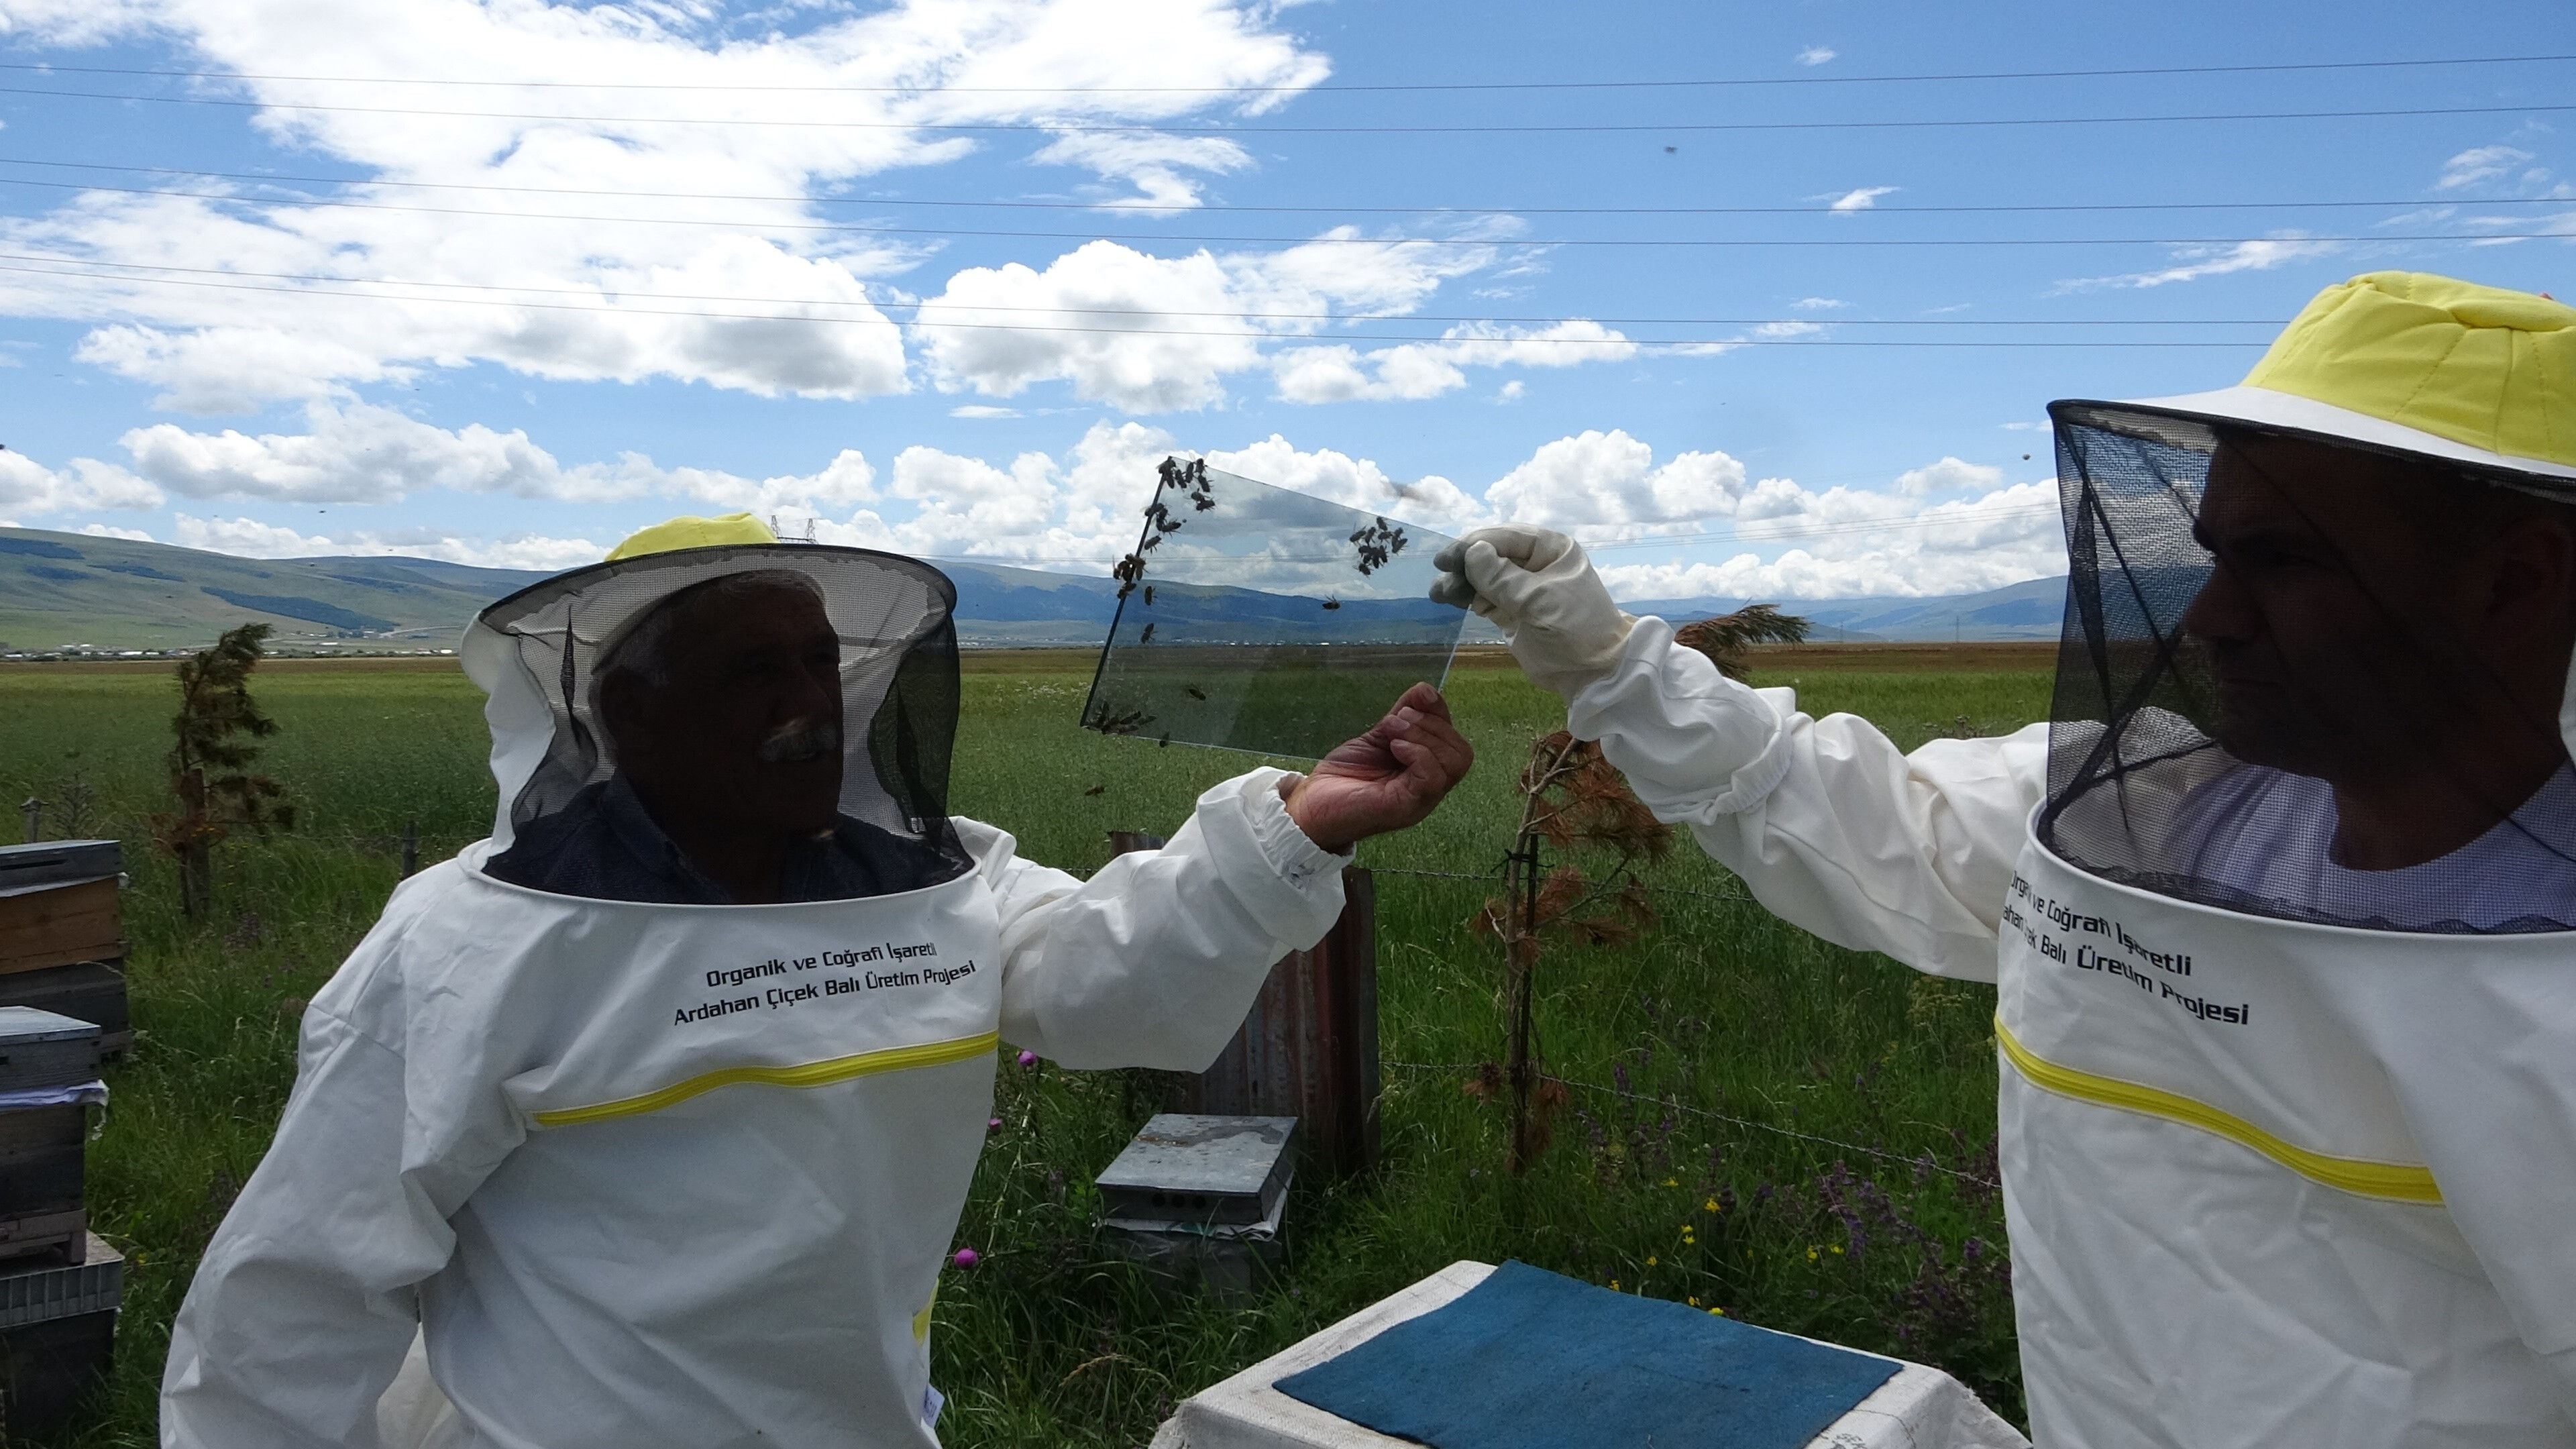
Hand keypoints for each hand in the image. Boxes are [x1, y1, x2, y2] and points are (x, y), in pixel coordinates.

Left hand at [1282, 683, 1474, 852]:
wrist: (1312, 805)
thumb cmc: (1345, 774)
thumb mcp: (1379, 737)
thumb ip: (1403, 716)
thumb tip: (1426, 690)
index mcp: (1426, 771)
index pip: (1455, 740)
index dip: (1440, 713)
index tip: (1416, 698)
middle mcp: (1430, 788)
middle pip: (1462, 752)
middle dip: (1432, 724)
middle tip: (1396, 721)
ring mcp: (1421, 800)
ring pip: (1453, 763)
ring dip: (1424, 736)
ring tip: (1391, 732)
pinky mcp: (1405, 806)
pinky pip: (1433, 778)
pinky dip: (1418, 753)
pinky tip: (1395, 747)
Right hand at [1429, 526, 1634, 697]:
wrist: (1593, 673)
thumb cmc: (1576, 629)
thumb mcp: (1540, 601)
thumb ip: (1504, 578)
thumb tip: (1472, 552)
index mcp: (1550, 549)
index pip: (1505, 537)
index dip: (1473, 545)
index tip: (1446, 559)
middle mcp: (1535, 563)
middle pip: (1490, 555)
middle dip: (1464, 566)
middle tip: (1441, 580)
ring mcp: (1522, 587)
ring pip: (1483, 577)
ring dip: (1461, 583)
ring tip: (1439, 595)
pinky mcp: (1512, 611)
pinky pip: (1484, 597)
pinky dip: (1467, 598)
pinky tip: (1449, 601)